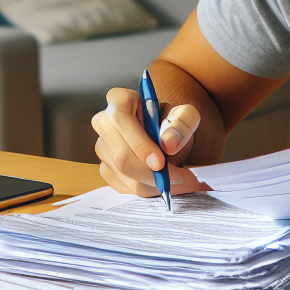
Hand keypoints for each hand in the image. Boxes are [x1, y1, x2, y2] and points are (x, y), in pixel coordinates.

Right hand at [92, 87, 209, 196]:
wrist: (169, 139)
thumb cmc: (173, 123)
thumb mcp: (186, 116)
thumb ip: (182, 124)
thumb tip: (168, 143)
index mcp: (120, 99)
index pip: (121, 118)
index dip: (139, 143)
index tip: (160, 163)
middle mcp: (104, 122)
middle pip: (120, 155)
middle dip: (150, 174)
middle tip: (180, 181)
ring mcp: (102, 147)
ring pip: (123, 174)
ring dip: (153, 184)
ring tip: (178, 181)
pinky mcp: (105, 167)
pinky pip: (123, 185)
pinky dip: (146, 189)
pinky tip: (162, 181)